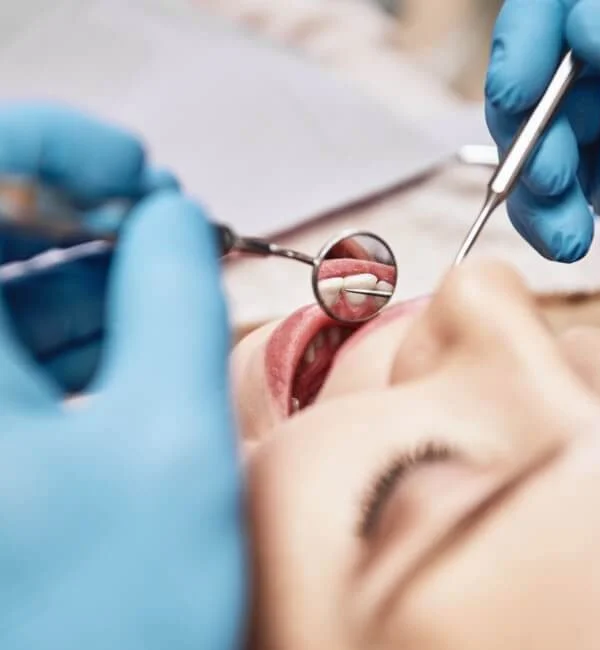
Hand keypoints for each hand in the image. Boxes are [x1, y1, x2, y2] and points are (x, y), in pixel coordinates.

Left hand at [0, 190, 246, 649]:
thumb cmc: (112, 626)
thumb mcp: (171, 437)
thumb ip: (177, 298)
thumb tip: (175, 219)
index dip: (49, 143)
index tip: (135, 167)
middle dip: (78, 207)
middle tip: (166, 220)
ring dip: (85, 265)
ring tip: (167, 276)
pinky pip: (5, 343)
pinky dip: (72, 319)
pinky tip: (135, 328)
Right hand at [484, 0, 599, 260]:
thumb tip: (587, 24)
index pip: (556, 7)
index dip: (524, 43)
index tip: (516, 93)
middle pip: (535, 82)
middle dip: (530, 134)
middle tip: (552, 176)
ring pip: (534, 144)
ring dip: (533, 190)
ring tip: (562, 229)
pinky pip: (552, 194)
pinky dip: (547, 220)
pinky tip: (565, 239)